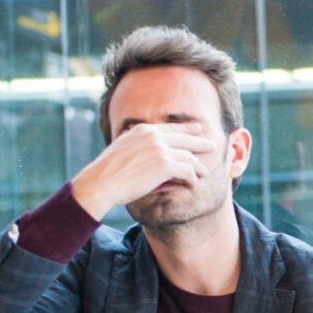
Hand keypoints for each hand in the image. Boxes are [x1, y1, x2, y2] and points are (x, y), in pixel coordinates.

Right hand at [70, 124, 215, 216]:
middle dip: (200, 142)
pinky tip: (193, 185)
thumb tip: (151, 154)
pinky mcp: (165, 165)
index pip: (171, 127)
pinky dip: (192, 179)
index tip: (198, 129)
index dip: (187, 128)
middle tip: (211, 145)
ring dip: (198, 166)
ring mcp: (160, 149)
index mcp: (142, 130)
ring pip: (188, 156)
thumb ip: (138, 147)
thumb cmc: (107, 173)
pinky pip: (187, 171)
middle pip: (185, 138)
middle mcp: (153, 136)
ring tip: (204, 173)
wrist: (101, 182)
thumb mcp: (122, 150)